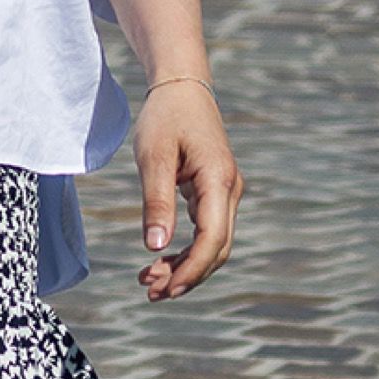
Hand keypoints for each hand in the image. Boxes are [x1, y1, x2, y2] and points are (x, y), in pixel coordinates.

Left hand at [133, 82, 242, 301]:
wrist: (181, 86)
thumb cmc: (164, 116)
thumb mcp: (153, 156)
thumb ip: (156, 201)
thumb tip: (154, 247)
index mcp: (218, 179)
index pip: (212, 239)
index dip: (190, 269)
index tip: (163, 288)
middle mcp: (229, 189)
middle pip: (216, 247)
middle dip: (186, 275)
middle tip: (149, 291)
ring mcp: (225, 191)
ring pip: (213, 243)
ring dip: (185, 266)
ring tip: (149, 282)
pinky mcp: (215, 192)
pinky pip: (207, 230)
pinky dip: (187, 250)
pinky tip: (161, 261)